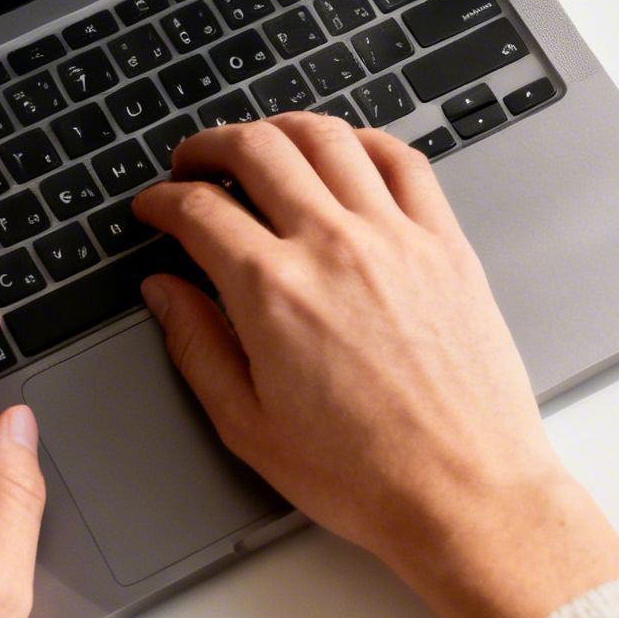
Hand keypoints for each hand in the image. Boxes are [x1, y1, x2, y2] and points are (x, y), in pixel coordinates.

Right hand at [132, 114, 618, 617]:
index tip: (154, 207)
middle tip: (193, 164)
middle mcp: (333, 246)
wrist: (464, 489)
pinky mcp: (446, 243)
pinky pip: (404, 160)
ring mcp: (396, 237)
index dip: (162, 200)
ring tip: (261, 144)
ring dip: (281, 128)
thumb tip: (163, 290)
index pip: (198, 209)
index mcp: (272, 291)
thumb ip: (196, 345)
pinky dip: (365, 140)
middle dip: (209, 146)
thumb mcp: (249, 426)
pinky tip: (347, 151)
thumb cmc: (365, 474)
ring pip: (328, 137)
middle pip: (257, 149)